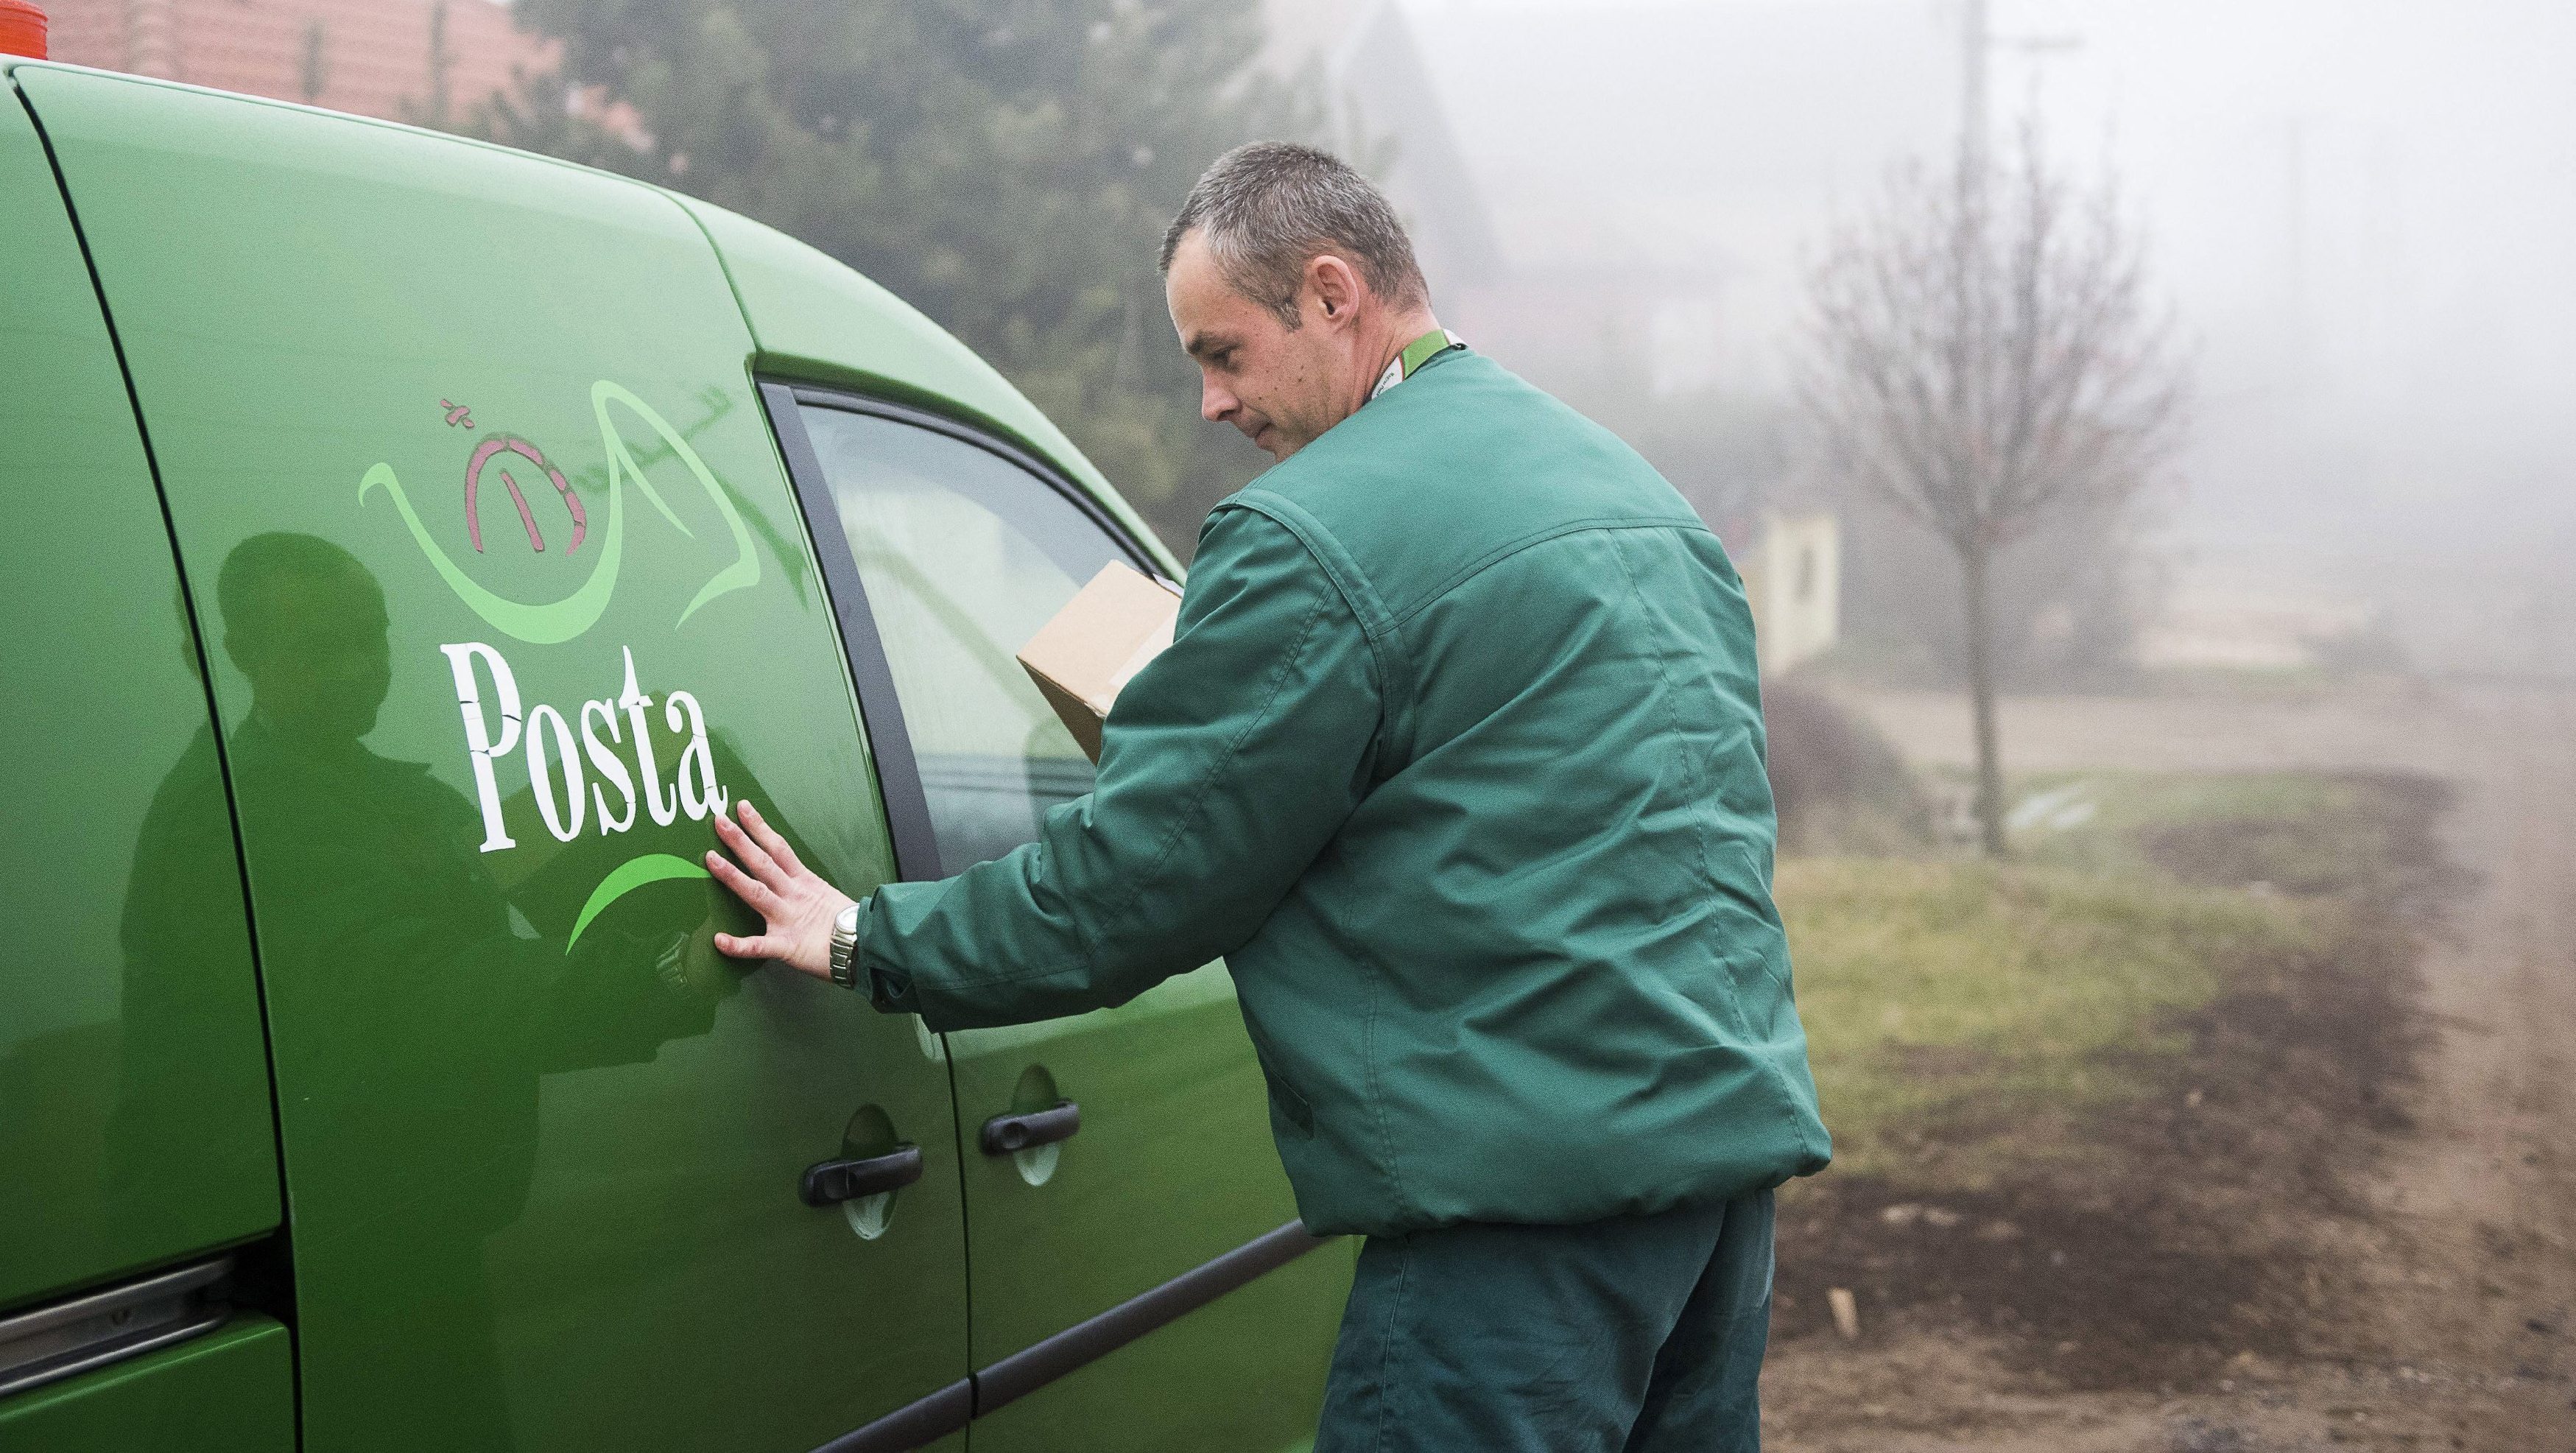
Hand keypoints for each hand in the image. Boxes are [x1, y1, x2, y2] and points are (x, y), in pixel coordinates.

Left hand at [706, 800, 852, 980]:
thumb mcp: (824, 896)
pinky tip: (719, 941)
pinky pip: (759, 946)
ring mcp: (788, 918)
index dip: (760, 828)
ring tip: (711, 859)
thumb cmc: (845, 926)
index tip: (742, 809)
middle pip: (763, 863)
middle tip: (719, 821)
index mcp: (804, 882)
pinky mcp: (787, 946)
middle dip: (740, 841)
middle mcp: (793, 895)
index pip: (779, 848)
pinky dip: (739, 945)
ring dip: (732, 875)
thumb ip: (803, 887)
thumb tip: (786, 876)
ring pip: (756, 892)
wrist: (865, 948)